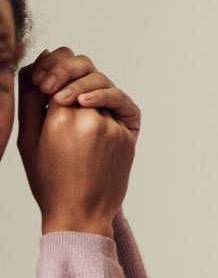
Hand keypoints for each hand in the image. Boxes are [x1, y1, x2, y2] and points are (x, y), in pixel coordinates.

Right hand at [16, 49, 140, 235]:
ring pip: (104, 85)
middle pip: (86, 70)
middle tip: (54, 84)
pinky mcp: (129, 135)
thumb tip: (40, 64)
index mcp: (61, 118)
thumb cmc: (49, 180)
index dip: (51, 68)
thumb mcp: (28, 140)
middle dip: (69, 68)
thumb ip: (31, 100)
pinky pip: (118, 105)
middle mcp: (92, 118)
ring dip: (87, 85)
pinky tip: (88, 109)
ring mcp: (114, 126)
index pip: (59, 70)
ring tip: (68, 99)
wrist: (80, 213)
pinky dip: (104, 100)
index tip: (41, 81)